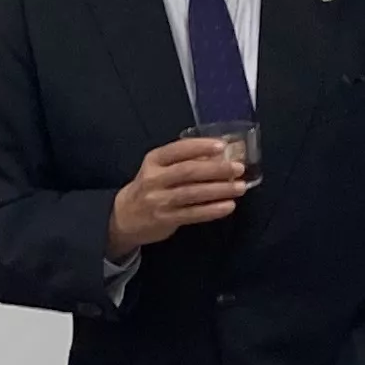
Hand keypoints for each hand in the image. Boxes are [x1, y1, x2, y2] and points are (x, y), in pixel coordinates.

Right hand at [105, 132, 249, 256]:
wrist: (124, 216)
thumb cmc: (150, 187)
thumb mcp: (158, 169)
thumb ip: (183, 161)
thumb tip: (219, 156)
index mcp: (153, 160)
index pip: (178, 149)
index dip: (200, 146)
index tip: (222, 146)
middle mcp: (154, 179)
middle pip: (188, 171)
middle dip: (216, 169)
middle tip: (238, 168)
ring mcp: (159, 200)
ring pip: (192, 193)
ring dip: (219, 190)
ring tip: (240, 187)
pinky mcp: (165, 219)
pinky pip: (192, 214)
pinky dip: (212, 210)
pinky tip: (228, 206)